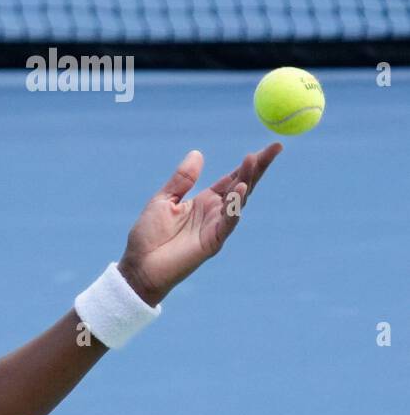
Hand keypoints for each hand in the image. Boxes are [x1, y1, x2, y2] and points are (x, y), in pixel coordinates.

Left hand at [118, 144, 281, 305]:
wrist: (138, 267)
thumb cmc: (148, 236)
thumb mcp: (163, 200)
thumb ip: (182, 180)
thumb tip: (197, 153)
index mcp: (204, 201)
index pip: (233, 178)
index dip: (250, 164)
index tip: (269, 147)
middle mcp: (214, 213)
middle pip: (242, 186)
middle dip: (258, 168)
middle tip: (275, 148)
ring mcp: (215, 228)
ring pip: (238, 202)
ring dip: (247, 181)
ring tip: (254, 160)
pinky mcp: (212, 243)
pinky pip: (228, 223)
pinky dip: (235, 207)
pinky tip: (240, 190)